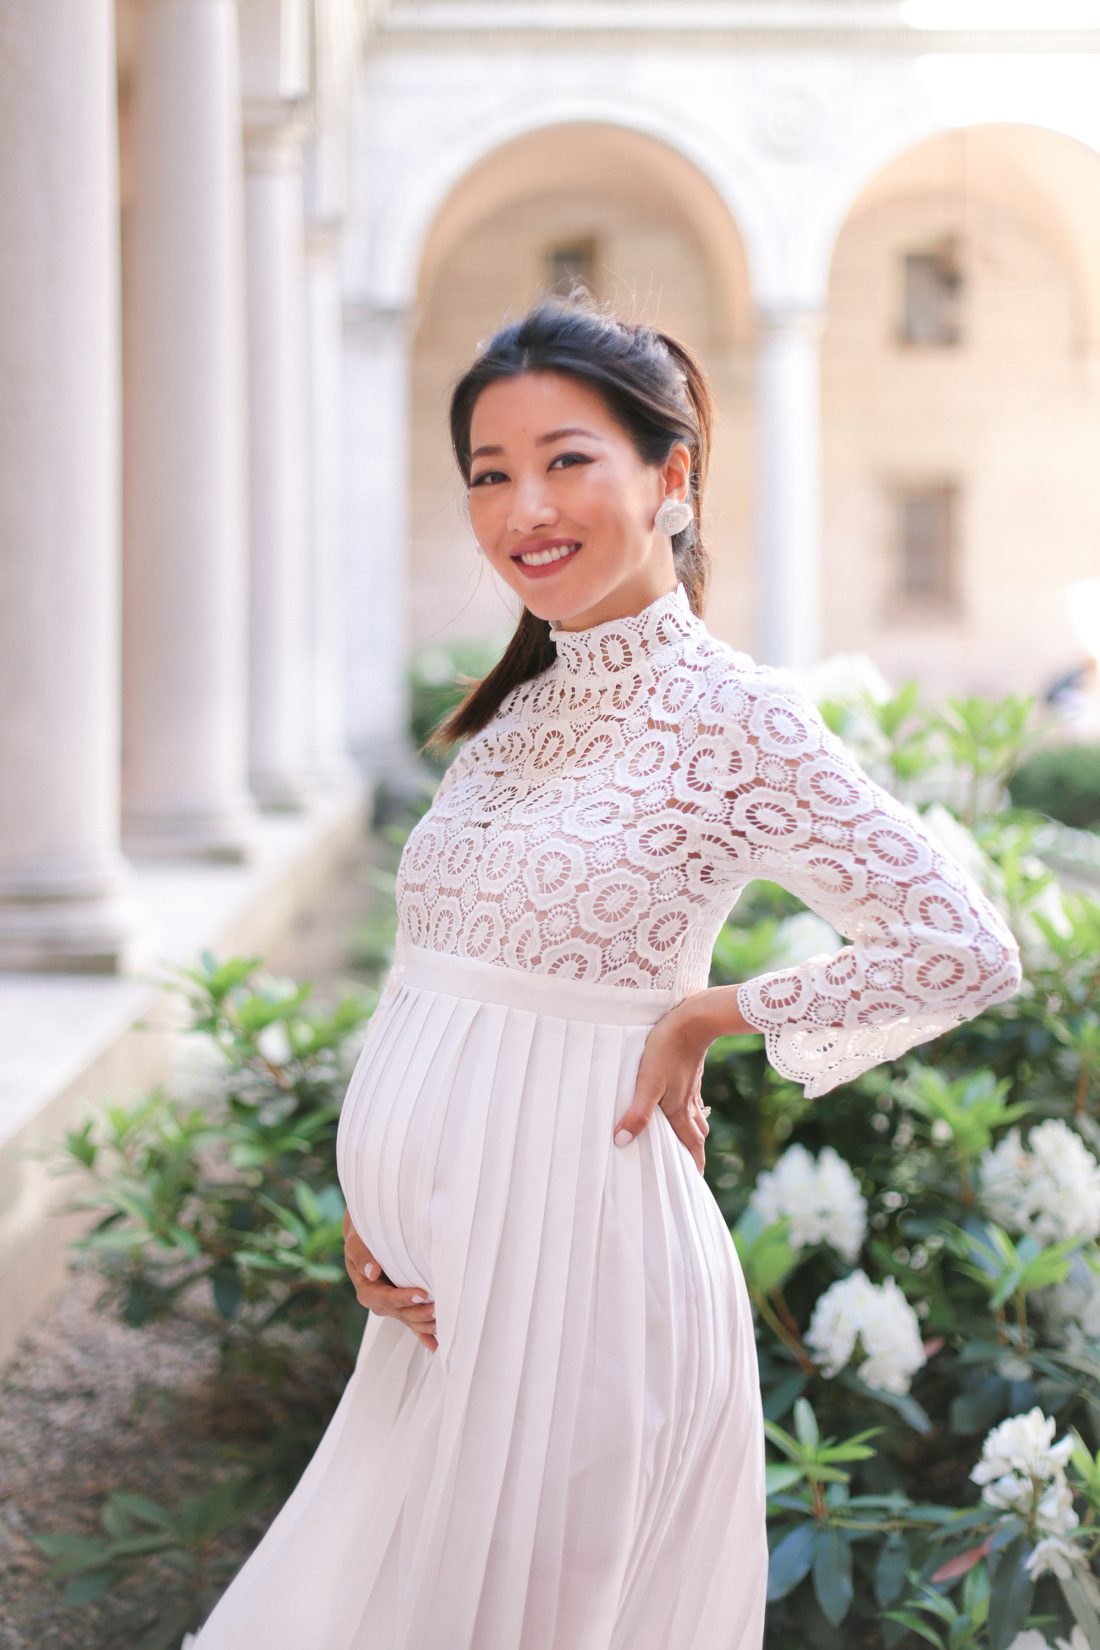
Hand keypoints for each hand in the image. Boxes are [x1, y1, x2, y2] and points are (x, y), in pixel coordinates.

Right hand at [342, 1207, 437, 1353]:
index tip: (422, 1293)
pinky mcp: (402, 1309)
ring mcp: (392, 1309)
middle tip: (438, 1308)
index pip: (386, 1298)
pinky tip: (436, 1346)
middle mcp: (379, 1304)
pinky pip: (413, 1325)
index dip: (404, 1297)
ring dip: (426, 1323)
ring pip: (410, 1321)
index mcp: (367, 1291)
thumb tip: (372, 1272)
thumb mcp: (356, 1245)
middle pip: (402, 1313)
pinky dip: (424, 1335)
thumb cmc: (363, 1241)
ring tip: (444, 1322)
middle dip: (420, 1312)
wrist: (367, 1244)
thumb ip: (362, 1257)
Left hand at [611, 1000, 711, 1174]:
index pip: (691, 1145)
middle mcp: (689, 1103)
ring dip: (694, 1132)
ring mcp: (692, 1087)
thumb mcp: (648, 1083)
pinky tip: (683, 1103)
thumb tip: (622, 1141)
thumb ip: (637, 1113)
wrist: (693, 1020)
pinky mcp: (690, 1072)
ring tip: (689, 1141)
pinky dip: (690, 1111)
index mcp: (680, 1110)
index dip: (693, 1164)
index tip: (695, 1182)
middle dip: (695, 1152)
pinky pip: (693, 1100)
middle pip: (697, 1134)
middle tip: (691, 1167)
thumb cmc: (667, 1050)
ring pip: (697, 1117)